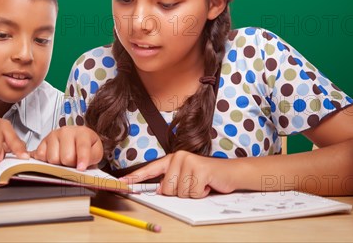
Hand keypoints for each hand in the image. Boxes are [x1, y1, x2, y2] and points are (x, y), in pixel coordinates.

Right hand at [30, 126, 102, 170]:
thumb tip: (81, 167)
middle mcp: (66, 131)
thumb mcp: (96, 152)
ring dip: (58, 164)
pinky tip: (54, 157)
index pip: (82, 146)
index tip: (81, 168)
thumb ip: (92, 158)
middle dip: (70, 164)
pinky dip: (46, 161)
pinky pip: (41, 156)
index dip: (82, 159)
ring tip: (64, 159)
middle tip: (73, 162)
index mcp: (82, 132)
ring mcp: (53, 135)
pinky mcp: (42, 141)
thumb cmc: (87, 147)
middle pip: (66, 157)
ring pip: (53, 159)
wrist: (76, 138)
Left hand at [120, 151, 238, 197]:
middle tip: (193, 184)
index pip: (151, 169)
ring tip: (200, 184)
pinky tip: (207, 184)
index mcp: (172, 159)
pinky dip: (201, 193)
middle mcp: (179, 157)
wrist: (229, 172)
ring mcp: (189, 162)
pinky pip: (193, 193)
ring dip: (192, 193)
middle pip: (167, 189)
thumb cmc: (206, 177)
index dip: (136, 177)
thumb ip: (171, 182)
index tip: (123, 182)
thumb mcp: (186, 178)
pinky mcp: (200, 169)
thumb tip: (160, 190)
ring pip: (179, 193)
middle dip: (180, 193)